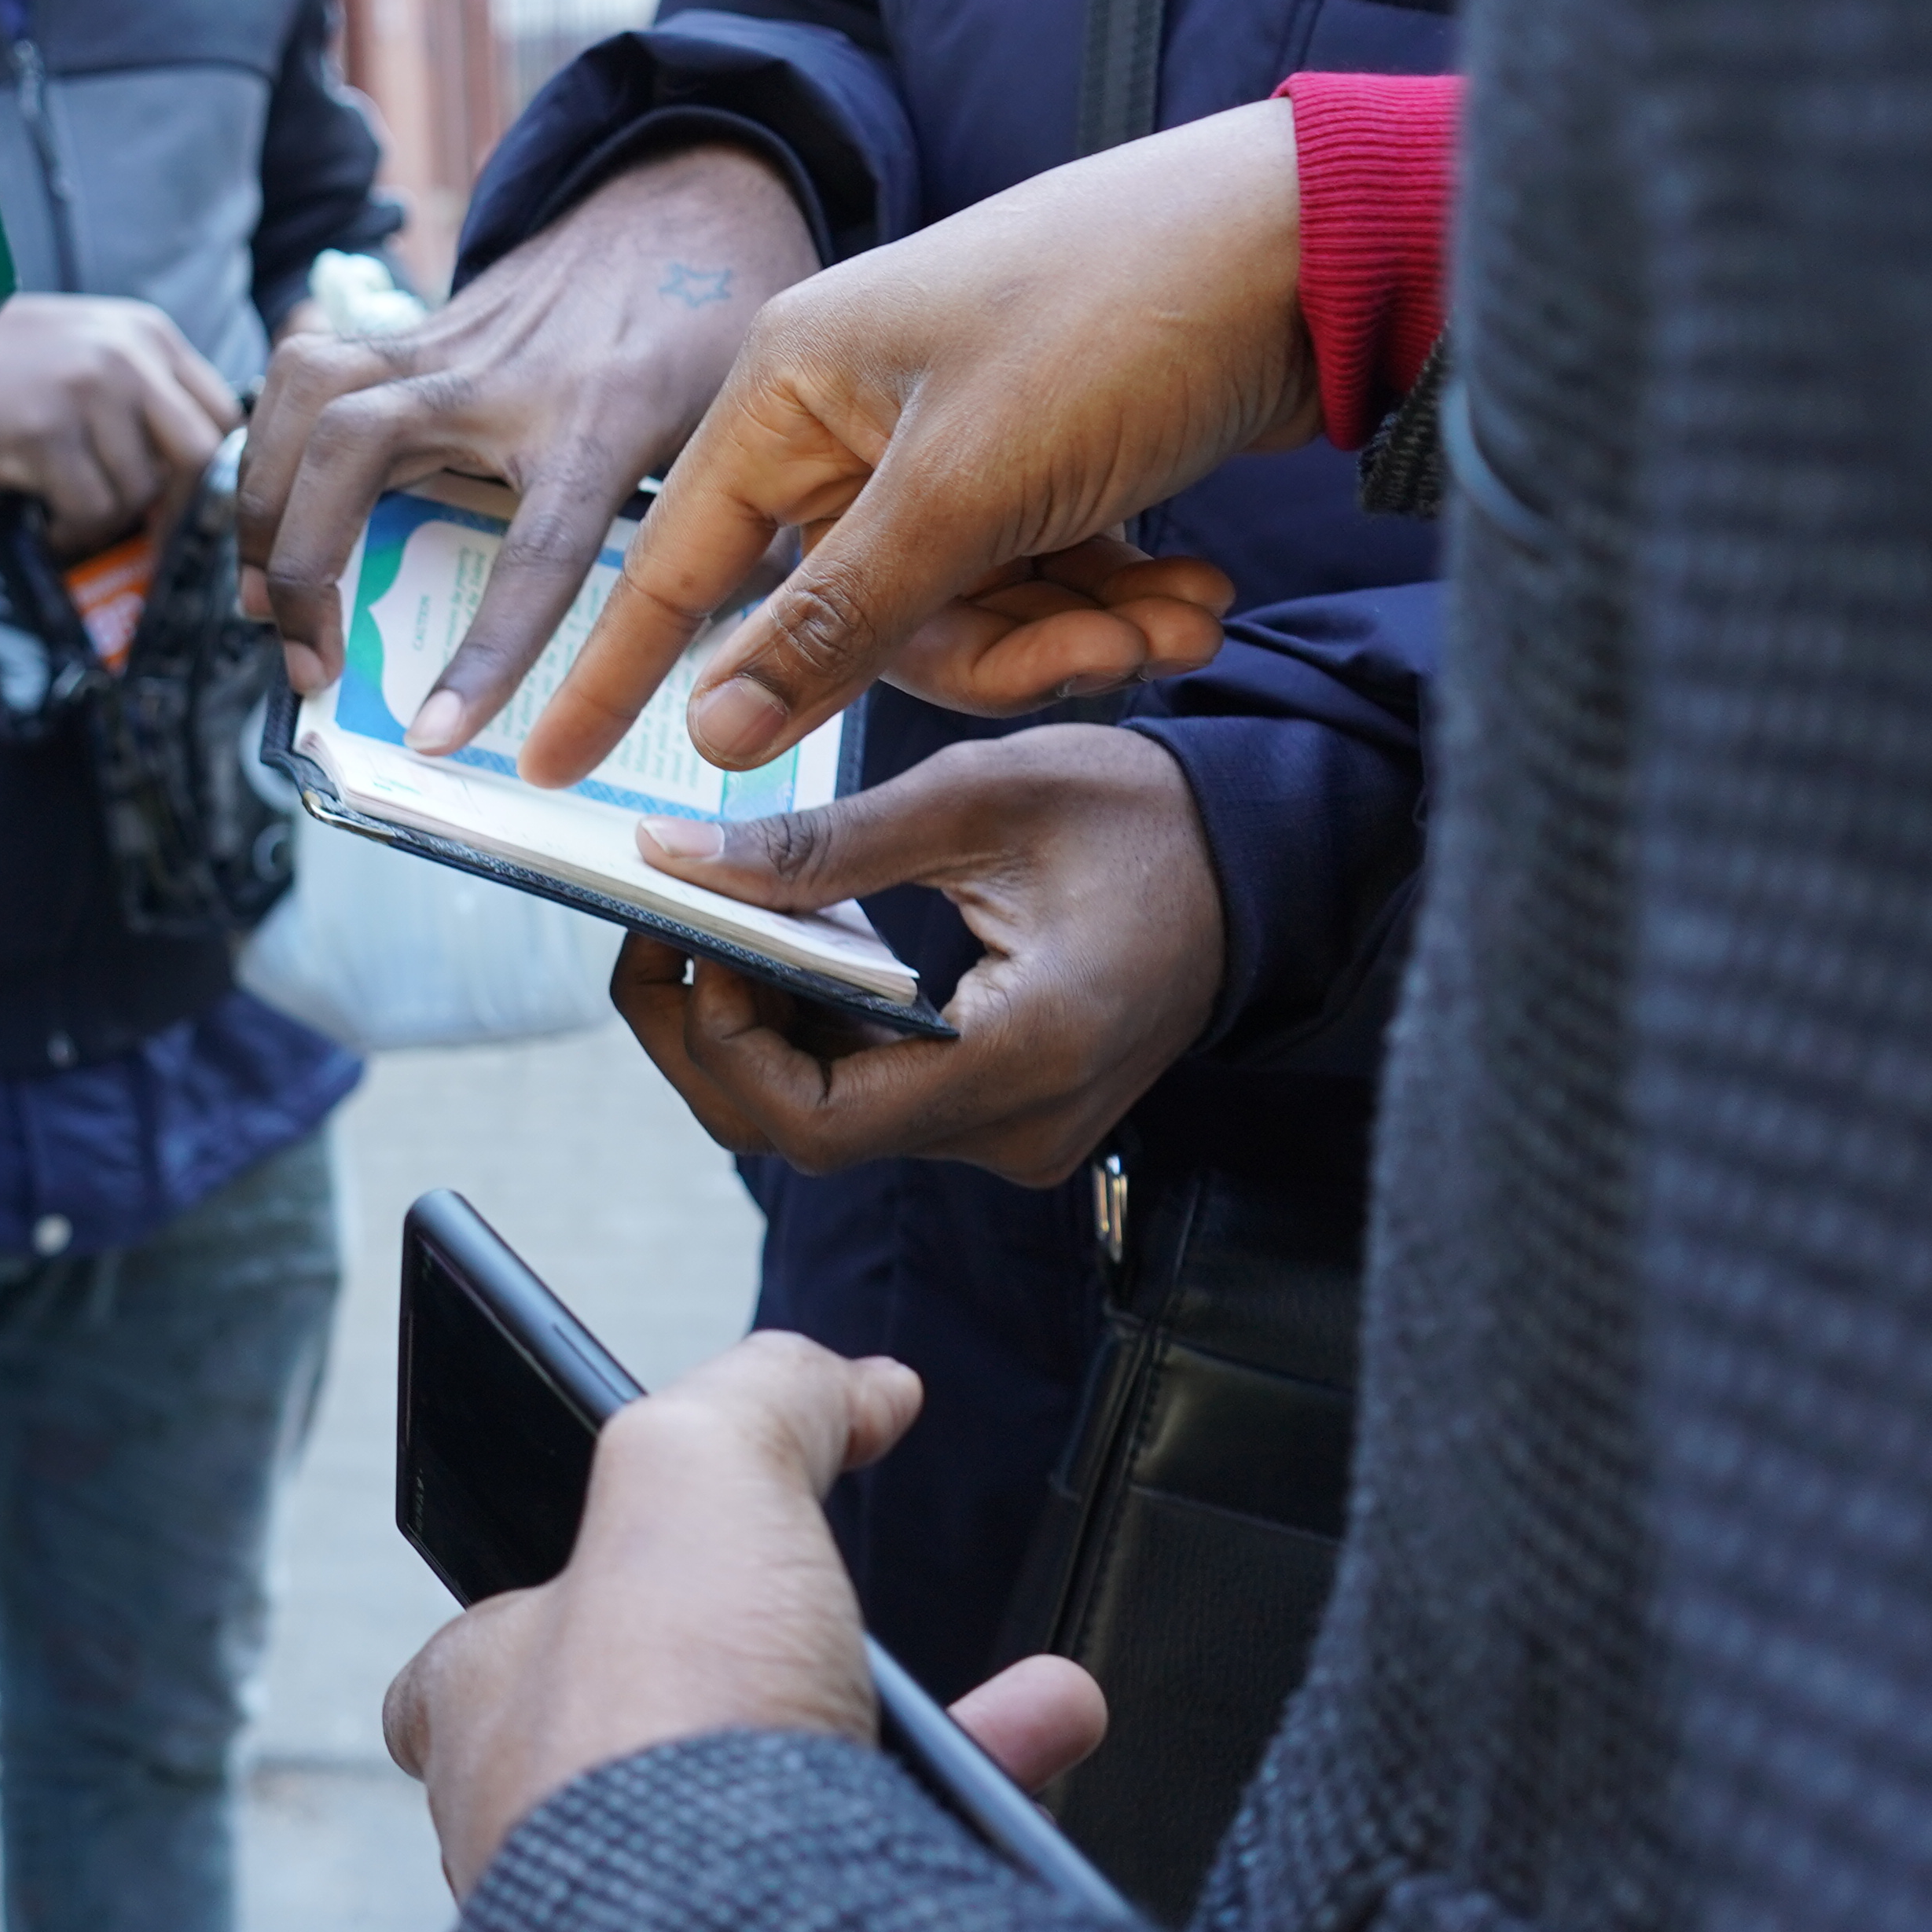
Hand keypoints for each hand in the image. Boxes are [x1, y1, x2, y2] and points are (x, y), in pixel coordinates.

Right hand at [0, 294, 240, 556]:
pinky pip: (88, 510)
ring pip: (138, 491)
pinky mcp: (43, 432)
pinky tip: (51, 522)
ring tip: (75, 513)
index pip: (224, 412)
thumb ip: (151, 393)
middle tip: (153, 530)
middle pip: (200, 454)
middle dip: (181, 506)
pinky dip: (73, 531)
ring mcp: (85, 392)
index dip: (217, 469)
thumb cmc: (16, 366)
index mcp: (149, 336)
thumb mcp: (98, 350)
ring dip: (109, 520)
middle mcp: (126, 357)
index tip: (191, 500)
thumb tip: (204, 474)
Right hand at [236, 138, 815, 749]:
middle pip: (358, 446)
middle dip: (304, 563)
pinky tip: (272, 511)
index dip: (482, 653)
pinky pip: (302, 372)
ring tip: (264, 601)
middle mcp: (507, 372)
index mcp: (607, 417)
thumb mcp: (745, 439)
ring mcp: (444, 338)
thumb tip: (721, 677)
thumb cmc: (711, 333)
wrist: (680, 204)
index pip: (536, 553)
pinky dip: (268, 444)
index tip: (432, 737)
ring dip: (263, 501)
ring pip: (307, 393)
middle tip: (306, 665)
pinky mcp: (406, 328)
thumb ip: (736, 549)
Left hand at [376, 1333, 1108, 1890]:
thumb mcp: (698, 1468)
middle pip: (670, 1734)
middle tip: (870, 1642)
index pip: (480, 1649)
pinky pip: (878, 1921)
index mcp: (490, 1717)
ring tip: (1036, 1705)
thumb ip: (759, 1400)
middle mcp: (550, 1842)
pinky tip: (1043, 1785)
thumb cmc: (664, 1728)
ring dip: (927, 1753)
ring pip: (793, 1830)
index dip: (573, 1584)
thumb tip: (851, 1384)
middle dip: (800, 1673)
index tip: (677, 1555)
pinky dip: (973, 1850)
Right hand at [521, 100, 1312, 791]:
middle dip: (992, 653)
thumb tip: (709, 735)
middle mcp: (851, 417)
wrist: (1314, 238)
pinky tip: (1192, 594)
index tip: (544, 771)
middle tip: (1107, 657)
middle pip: (851, 618)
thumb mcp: (966, 487)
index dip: (615, 674)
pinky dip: (1108, 603)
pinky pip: (1028, 582)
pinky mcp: (1038, 463)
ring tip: (1186, 616)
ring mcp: (949, 443)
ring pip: (956, 614)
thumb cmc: (1119, 318)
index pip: (675, 567)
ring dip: (1072, 635)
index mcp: (790, 389)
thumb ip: (831, 623)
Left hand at [608, 727, 1224, 1183]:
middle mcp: (1017, 1128)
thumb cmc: (1141, 818)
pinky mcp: (1002, 1115)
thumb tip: (674, 862)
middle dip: (709, 1034)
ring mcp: (1012, 1134)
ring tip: (731, 920)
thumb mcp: (978, 797)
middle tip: (671, 922)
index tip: (688, 937)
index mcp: (1026, 1058)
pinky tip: (796, 948)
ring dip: (753, 1030)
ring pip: (824, 1121)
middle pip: (799, 1133)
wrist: (1261, 863)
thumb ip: (821, 844)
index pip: (816, 1120)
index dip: (722, 1040)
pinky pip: (871, 1101)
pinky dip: (811, 1033)